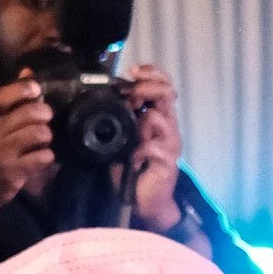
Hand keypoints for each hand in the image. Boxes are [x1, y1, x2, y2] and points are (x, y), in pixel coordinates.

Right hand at [0, 75, 54, 210]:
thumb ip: (10, 99)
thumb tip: (27, 71)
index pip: (0, 98)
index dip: (20, 89)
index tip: (36, 88)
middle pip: (26, 114)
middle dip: (43, 113)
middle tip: (47, 117)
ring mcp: (1, 153)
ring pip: (37, 134)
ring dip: (46, 135)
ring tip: (43, 139)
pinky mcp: (13, 172)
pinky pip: (41, 157)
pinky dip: (47, 155)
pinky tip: (43, 157)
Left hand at [123, 67, 185, 231]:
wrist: (146, 202)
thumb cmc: (133, 170)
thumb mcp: (122, 139)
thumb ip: (119, 119)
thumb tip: (102, 98)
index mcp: (158, 117)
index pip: (163, 84)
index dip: (151, 73)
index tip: (132, 71)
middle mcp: (168, 126)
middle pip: (166, 92)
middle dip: (146, 86)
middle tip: (131, 94)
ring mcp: (170, 143)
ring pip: (157, 116)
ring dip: (138, 121)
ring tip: (129, 133)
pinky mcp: (168, 161)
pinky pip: (153, 146)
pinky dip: (139, 150)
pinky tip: (133, 159)